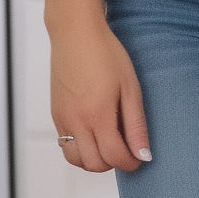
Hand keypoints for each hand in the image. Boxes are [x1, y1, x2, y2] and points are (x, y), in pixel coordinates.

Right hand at [50, 20, 148, 172]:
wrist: (75, 33)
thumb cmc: (106, 54)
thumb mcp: (131, 88)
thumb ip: (136, 126)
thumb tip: (143, 155)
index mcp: (97, 114)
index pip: (114, 156)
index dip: (131, 163)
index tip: (139, 157)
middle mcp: (75, 120)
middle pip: (94, 164)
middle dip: (113, 162)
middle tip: (125, 148)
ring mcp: (62, 118)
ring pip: (76, 160)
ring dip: (94, 159)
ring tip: (108, 142)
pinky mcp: (55, 114)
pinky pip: (65, 145)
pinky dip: (81, 148)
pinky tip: (94, 132)